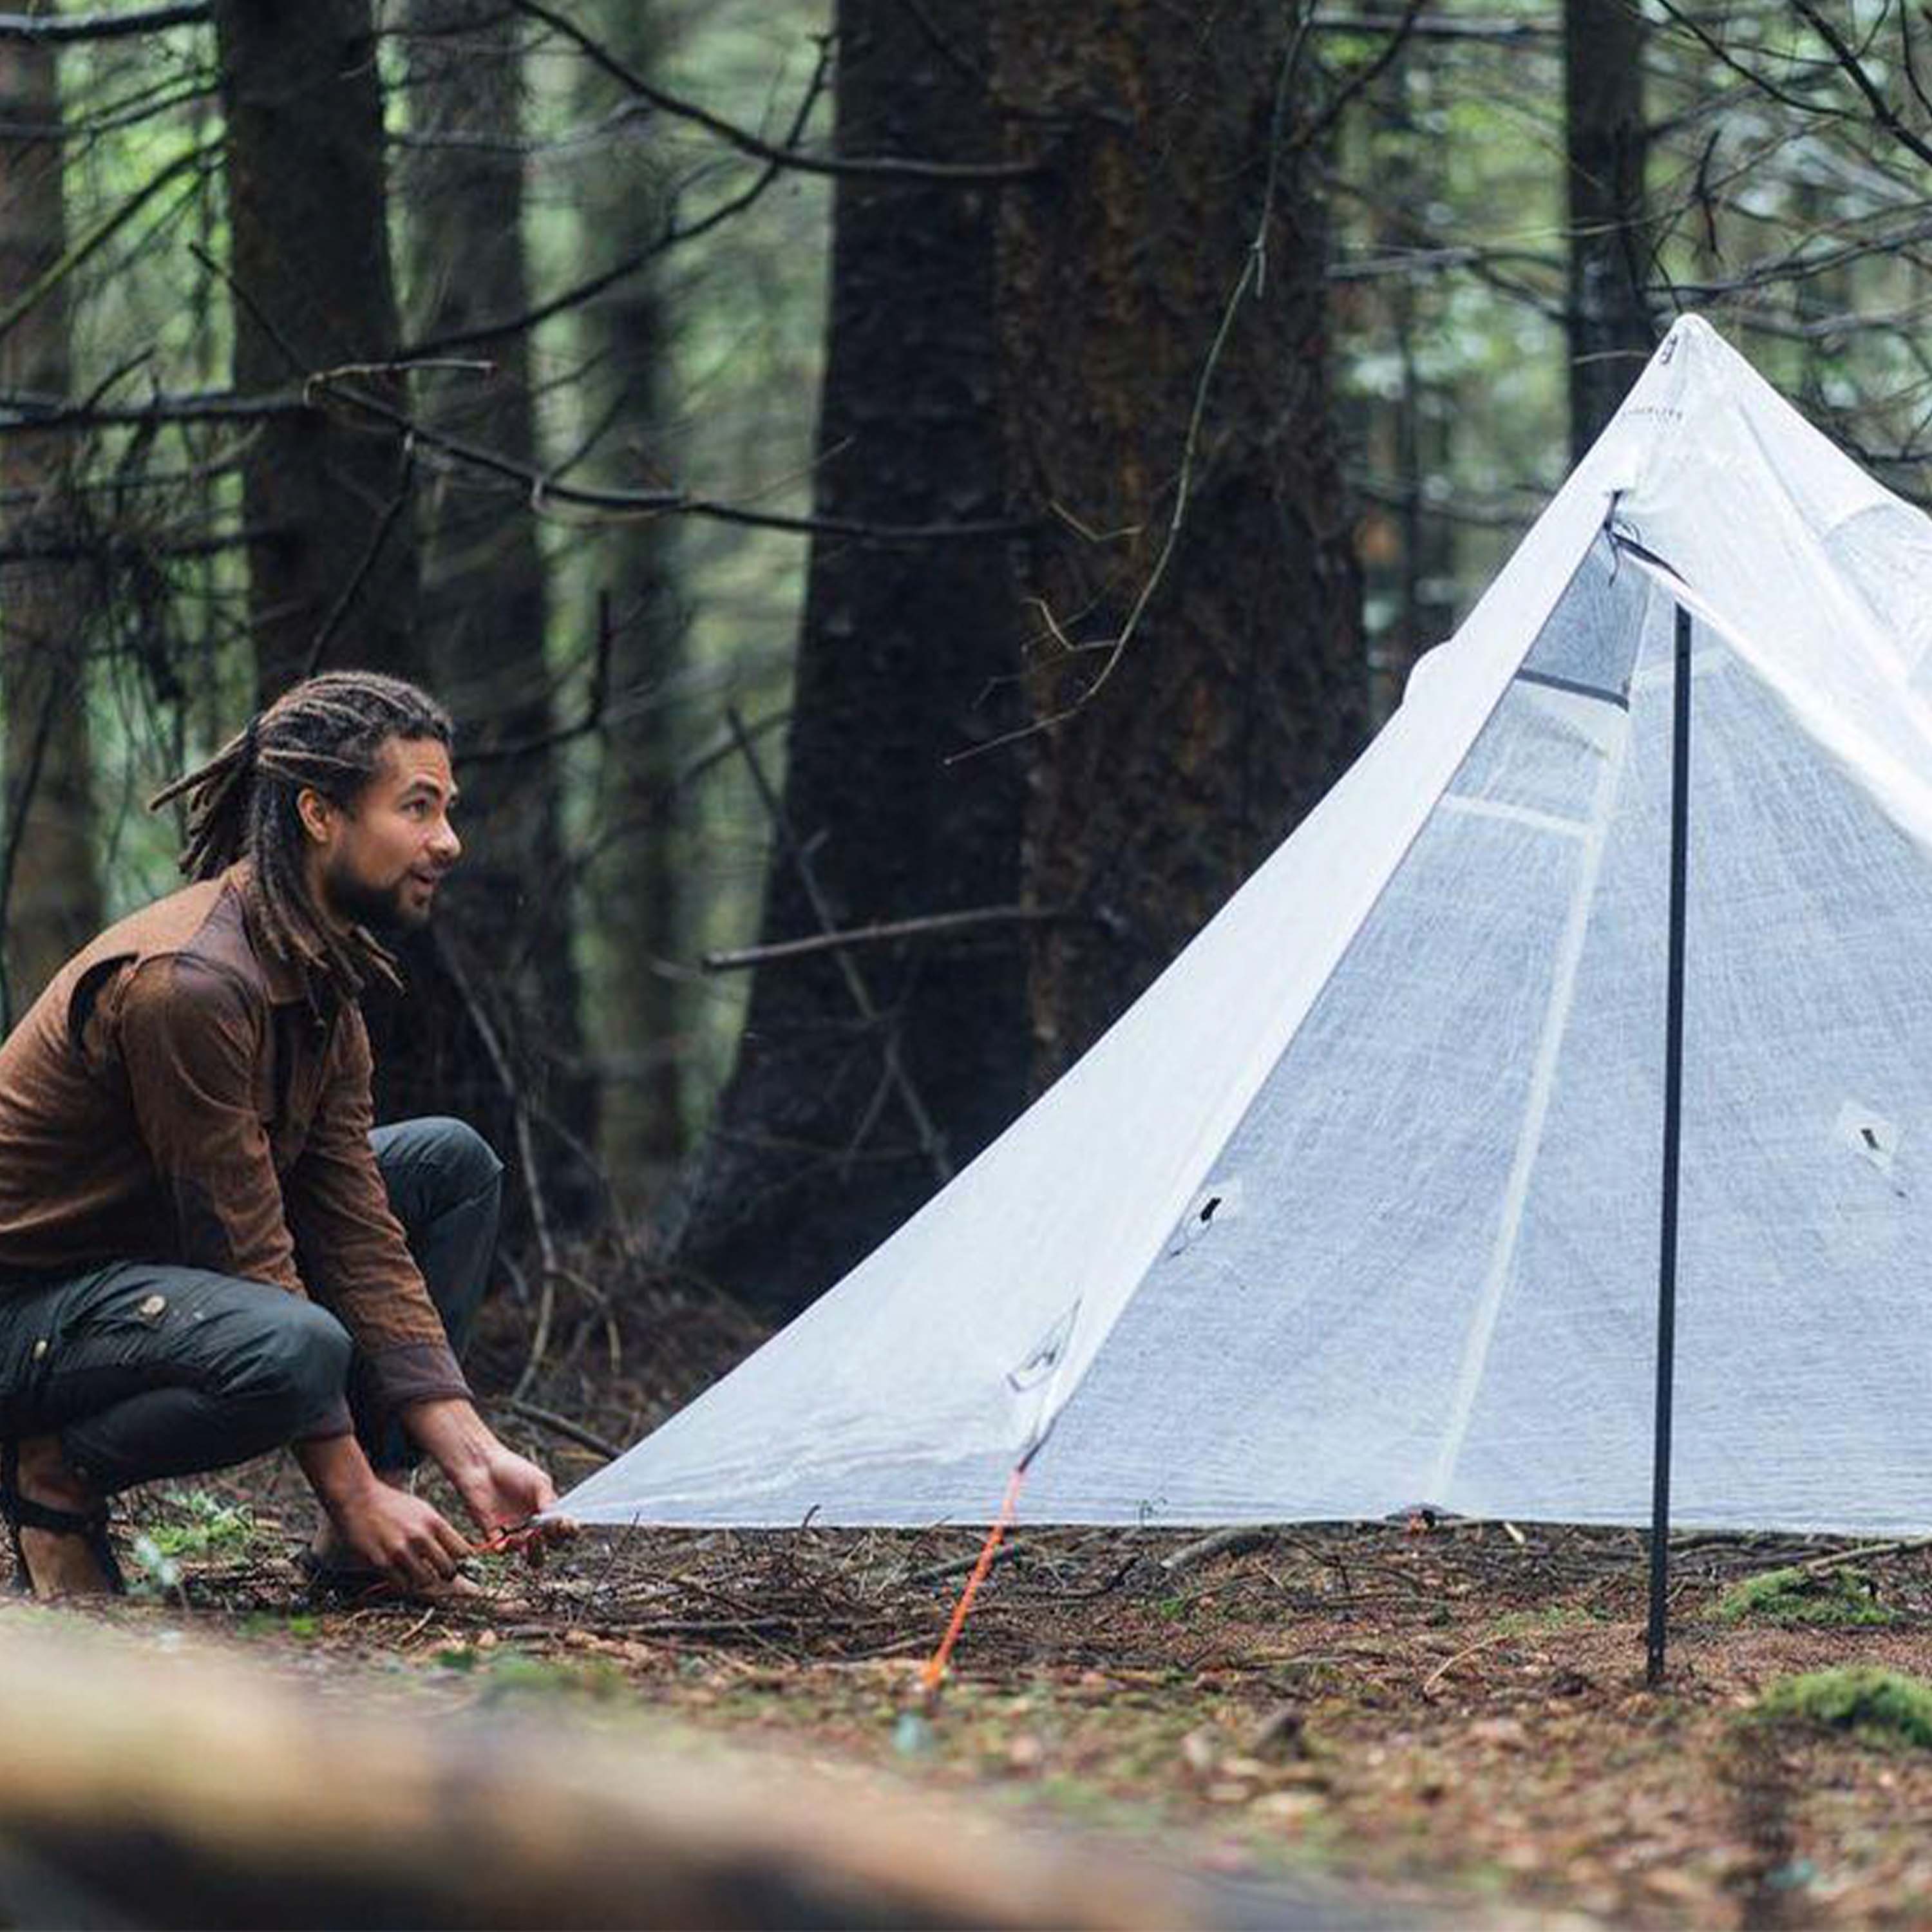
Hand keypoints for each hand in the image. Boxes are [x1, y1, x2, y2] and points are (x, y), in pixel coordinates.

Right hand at [330, 1481, 470, 1590]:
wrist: (358, 1499)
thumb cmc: (392, 1505)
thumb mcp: (423, 1510)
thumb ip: (439, 1530)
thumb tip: (459, 1551)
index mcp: (434, 1522)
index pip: (463, 1551)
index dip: (462, 1561)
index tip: (456, 1561)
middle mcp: (420, 1536)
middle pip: (448, 1570)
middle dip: (447, 1574)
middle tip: (440, 1573)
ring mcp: (401, 1550)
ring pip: (426, 1581)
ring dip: (425, 1580)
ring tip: (421, 1574)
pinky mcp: (382, 1562)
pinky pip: (402, 1584)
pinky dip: (405, 1583)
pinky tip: (402, 1575)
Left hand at [401, 1399, 570, 1562]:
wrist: (482, 1467)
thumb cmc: (512, 1468)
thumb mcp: (539, 1481)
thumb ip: (549, 1501)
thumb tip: (558, 1520)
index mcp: (545, 1510)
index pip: (561, 1527)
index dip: (567, 1530)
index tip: (567, 1525)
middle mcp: (532, 1523)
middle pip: (548, 1544)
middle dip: (550, 1542)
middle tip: (544, 1531)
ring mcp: (514, 1529)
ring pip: (527, 1551)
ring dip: (530, 1547)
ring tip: (527, 1535)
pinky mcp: (494, 1533)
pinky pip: (502, 1549)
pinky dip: (506, 1548)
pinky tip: (507, 1539)